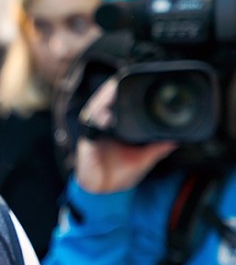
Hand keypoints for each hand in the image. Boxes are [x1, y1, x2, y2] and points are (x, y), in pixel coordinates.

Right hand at [76, 79, 177, 193]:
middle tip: (126, 73)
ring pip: (97, 107)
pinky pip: (91, 124)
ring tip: (115, 83)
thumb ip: (157, 149)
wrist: (103, 191)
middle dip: (115, 87)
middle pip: (106, 100)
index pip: (119, 105)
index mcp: (116, 128)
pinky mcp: (87, 140)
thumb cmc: (120, 174)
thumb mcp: (143, 160)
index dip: (127, 91)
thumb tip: (176, 140)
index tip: (139, 80)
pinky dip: (98, 115)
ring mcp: (93, 132)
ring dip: (105, 96)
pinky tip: (108, 111)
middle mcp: (103, 127)